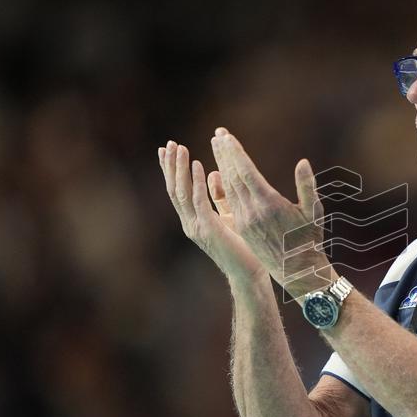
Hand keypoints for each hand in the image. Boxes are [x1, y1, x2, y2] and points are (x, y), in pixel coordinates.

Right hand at [159, 140, 266, 286]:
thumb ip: (219, 196)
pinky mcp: (209, 229)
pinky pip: (200, 201)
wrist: (248, 273)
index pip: (177, 190)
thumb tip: (214, 172)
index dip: (171, 170)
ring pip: (183, 192)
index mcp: (194, 220)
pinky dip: (198, 182)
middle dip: (171, 166)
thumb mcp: (229, 215)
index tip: (167, 149)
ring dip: (180, 169)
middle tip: (169, 143)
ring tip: (180, 148)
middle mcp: (191, 223)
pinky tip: (200, 165)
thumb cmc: (242, 246)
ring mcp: (197, 227)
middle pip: (174, 189)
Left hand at [209, 128, 332, 300]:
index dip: (235, 153)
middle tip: (218, 134)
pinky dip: (224, 183)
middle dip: (225, 154)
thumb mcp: (314, 211)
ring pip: (229, 188)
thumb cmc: (310, 238)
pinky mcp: (242, 227)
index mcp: (269, 204)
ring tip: (217, 147)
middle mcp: (253, 211)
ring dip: (222, 166)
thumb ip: (307, 185)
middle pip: (233, 177)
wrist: (297, 269)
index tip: (226, 136)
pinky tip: (222, 173)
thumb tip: (303, 162)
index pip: (246, 172)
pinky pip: (230, 201)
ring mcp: (245, 220)